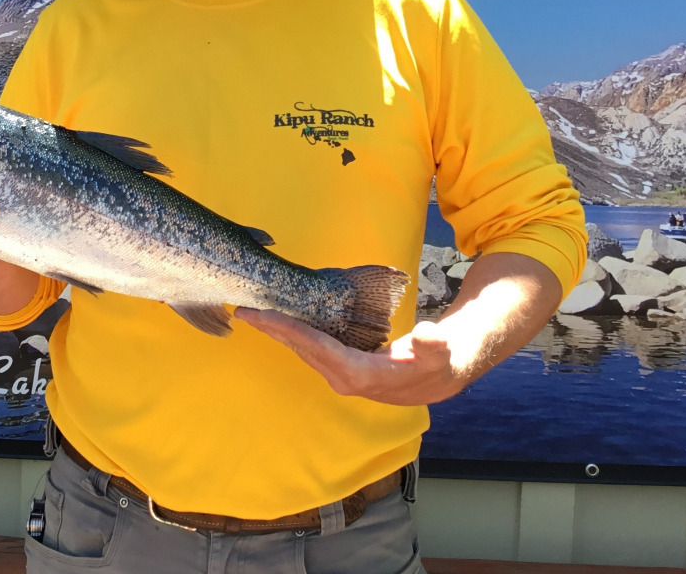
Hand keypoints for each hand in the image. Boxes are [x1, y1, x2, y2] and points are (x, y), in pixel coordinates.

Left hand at [235, 310, 467, 404]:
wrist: (441, 376)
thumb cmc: (439, 360)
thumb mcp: (441, 350)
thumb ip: (432, 345)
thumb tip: (423, 337)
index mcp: (363, 373)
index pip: (319, 348)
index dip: (291, 331)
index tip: (266, 318)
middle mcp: (345, 377)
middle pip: (302, 348)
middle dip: (273, 329)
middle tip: (243, 310)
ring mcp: (342, 373)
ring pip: (303, 349)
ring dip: (278, 331)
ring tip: (252, 313)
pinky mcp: (342, 365)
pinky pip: (311, 346)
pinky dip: (292, 332)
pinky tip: (278, 320)